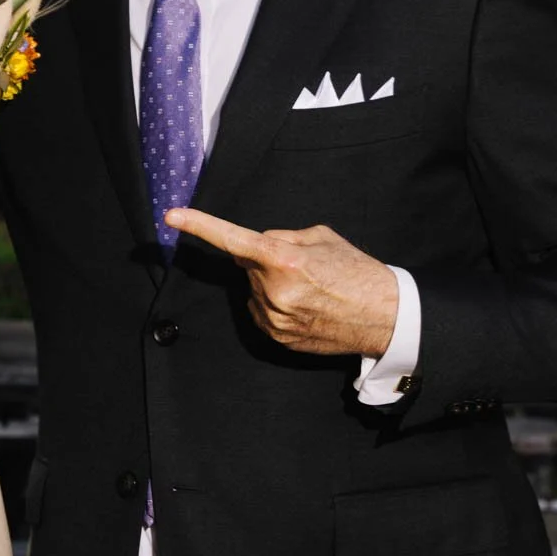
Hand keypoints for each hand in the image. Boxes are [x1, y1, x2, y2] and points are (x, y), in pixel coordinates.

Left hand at [163, 209, 398, 355]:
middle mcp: (273, 291)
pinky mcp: (279, 339)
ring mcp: (275, 319)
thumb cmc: (357, 271)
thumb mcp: (321, 237)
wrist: (385, 316)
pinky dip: (275, 307)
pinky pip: (262, 314)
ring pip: (254, 291)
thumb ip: (280, 236)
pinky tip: (306, 307)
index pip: (232, 239)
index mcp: (284, 259)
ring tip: (311, 289)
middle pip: (248, 265)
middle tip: (303, 267)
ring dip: (271, 285)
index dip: (199, 225)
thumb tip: (253, 245)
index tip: (171, 216)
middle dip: (265, 261)